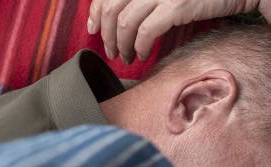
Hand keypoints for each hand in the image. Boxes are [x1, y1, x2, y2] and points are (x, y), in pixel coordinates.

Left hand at [88, 0, 261, 62]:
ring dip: (122, 44)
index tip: (93, 29)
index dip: (96, 12)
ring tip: (127, 57)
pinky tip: (143, 54)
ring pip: (125, 22)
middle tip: (111, 50)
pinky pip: (147, 31)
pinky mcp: (177, 6)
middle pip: (112, 8)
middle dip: (106, 34)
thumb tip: (124, 19)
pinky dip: (141, 45)